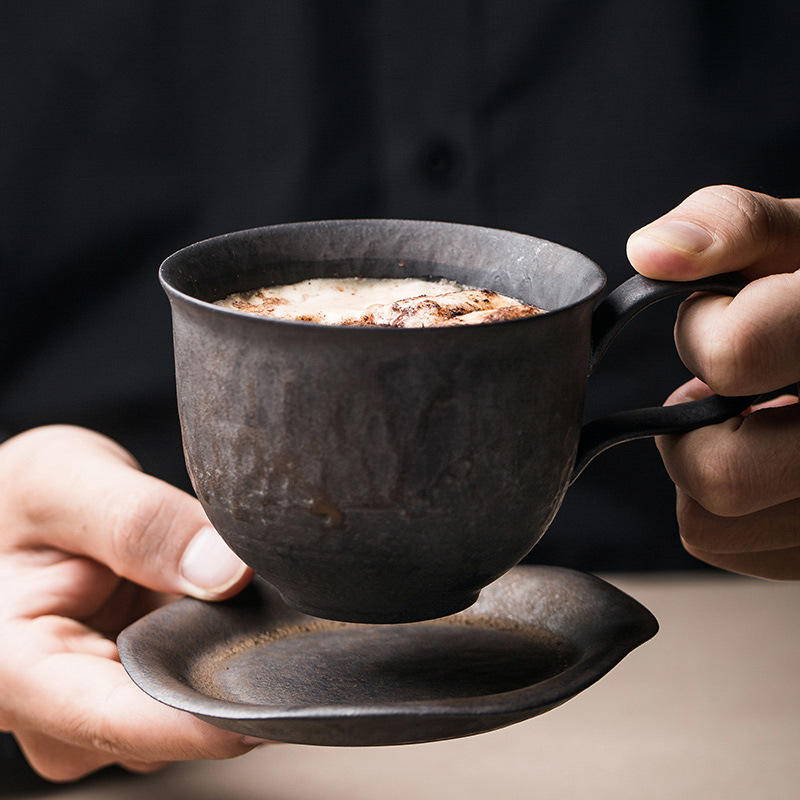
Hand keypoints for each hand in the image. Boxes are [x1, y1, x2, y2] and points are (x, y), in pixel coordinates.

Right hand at [0, 425, 261, 780]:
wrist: (13, 511)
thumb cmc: (17, 498)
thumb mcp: (62, 483)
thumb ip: (138, 522)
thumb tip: (227, 572)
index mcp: (16, 672)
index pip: (120, 718)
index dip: (203, 719)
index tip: (274, 705)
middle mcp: (57, 712)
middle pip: (165, 723)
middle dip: (228, 674)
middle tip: (278, 610)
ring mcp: (101, 705)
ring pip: (187, 708)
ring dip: (227, 657)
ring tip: (239, 592)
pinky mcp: (136, 688)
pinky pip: (193, 683)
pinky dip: (223, 647)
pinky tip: (231, 606)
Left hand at [627, 185, 799, 578]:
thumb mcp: (798, 239)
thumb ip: (732, 226)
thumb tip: (652, 252)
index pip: (733, 355)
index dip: (705, 329)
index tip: (723, 315)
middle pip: (719, 473)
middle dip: (691, 424)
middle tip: (725, 389)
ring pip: (712, 518)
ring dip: (706, 461)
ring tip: (753, 421)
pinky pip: (725, 545)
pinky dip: (725, 506)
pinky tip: (767, 458)